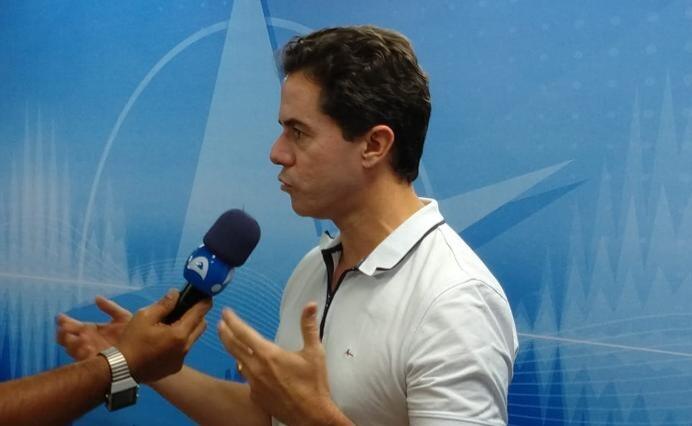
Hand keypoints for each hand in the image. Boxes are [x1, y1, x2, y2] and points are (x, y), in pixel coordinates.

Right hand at [56, 296, 131, 360]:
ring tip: (79, 337)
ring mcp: (91, 353)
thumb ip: (110, 308)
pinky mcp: (98, 362)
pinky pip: (86, 361)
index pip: (74, 326)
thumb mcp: (122, 317)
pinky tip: (87, 347)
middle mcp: (88, 342)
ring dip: (73, 344)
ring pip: (73, 350)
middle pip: (68, 339)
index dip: (66, 322)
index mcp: (91, 331)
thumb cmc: (132, 333)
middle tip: (64, 328)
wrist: (144, 348)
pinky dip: (84, 354)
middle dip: (64, 334)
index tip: (60, 317)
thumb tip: (97, 298)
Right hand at [116, 289, 210, 383]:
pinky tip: (165, 340)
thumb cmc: (132, 341)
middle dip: (197, 315)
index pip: (199, 313)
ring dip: (188, 329)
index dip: (204, 302)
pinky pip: (183, 350)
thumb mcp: (144, 316)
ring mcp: (181, 359)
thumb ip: (164, 304)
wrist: (122, 369)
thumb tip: (176, 293)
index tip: (206, 295)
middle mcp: (185, 348)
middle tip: (186, 307)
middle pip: (200, 326)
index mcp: (179, 334)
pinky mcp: (175, 367)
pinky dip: (179, 342)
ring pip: (192, 339)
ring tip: (172, 323)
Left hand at [218, 303, 351, 425]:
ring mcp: (253, 383)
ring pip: (238, 362)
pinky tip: (249, 368)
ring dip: (233, 350)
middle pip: (233, 347)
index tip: (225, 313)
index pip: (243, 332)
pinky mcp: (255, 395)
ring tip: (232, 343)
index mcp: (268, 354)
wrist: (310, 414)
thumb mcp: (314, 352)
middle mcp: (256, 368)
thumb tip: (311, 305)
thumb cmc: (313, 383)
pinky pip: (246, 378)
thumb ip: (309, 326)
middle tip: (220, 324)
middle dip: (225, 333)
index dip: (232, 321)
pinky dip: (246, 369)